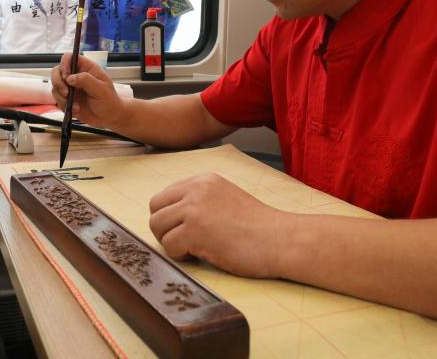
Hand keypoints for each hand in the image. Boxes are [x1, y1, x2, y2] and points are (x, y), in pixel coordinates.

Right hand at [50, 52, 123, 127]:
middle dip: (58, 82)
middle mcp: (76, 75)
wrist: (108, 117)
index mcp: (86, 68)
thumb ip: (86, 80)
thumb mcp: (101, 89)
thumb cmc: (109, 101)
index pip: (69, 58)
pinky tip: (76, 110)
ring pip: (56, 86)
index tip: (66, 76)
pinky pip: (57, 99)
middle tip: (66, 93)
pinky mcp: (66, 98)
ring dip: (61, 97)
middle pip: (57, 71)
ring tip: (75, 105)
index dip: (64, 64)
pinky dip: (64, 105)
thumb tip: (70, 78)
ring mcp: (70, 87)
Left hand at [148, 173, 291, 278]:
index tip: (185, 229)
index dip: (170, 216)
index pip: (165, 195)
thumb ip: (200, 200)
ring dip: (171, 242)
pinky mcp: (195, 230)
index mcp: (203, 180)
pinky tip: (200, 255)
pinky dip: (180, 256)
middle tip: (184, 241)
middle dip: (164, 228)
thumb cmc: (259, 227)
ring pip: (157, 226)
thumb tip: (172, 215)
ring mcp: (194, 209)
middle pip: (155, 208)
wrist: (282, 239)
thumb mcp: (226, 198)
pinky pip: (169, 246)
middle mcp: (196, 189)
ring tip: (193, 248)